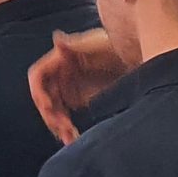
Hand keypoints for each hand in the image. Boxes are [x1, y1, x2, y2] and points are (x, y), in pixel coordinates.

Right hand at [28, 29, 127, 144]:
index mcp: (60, 59)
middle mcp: (61, 74)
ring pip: (54, 111)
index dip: (39, 92)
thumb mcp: (97, 45)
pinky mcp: (79, 100)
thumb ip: (75, 45)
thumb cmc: (117, 46)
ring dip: (58, 126)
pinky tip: (73, 138)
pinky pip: (66, 117)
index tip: (48, 108)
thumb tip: (57, 38)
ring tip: (70, 138)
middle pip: (44, 98)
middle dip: (51, 115)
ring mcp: (69, 88)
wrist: (139, 57)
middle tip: (63, 129)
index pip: (38, 76)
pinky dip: (67, 128)